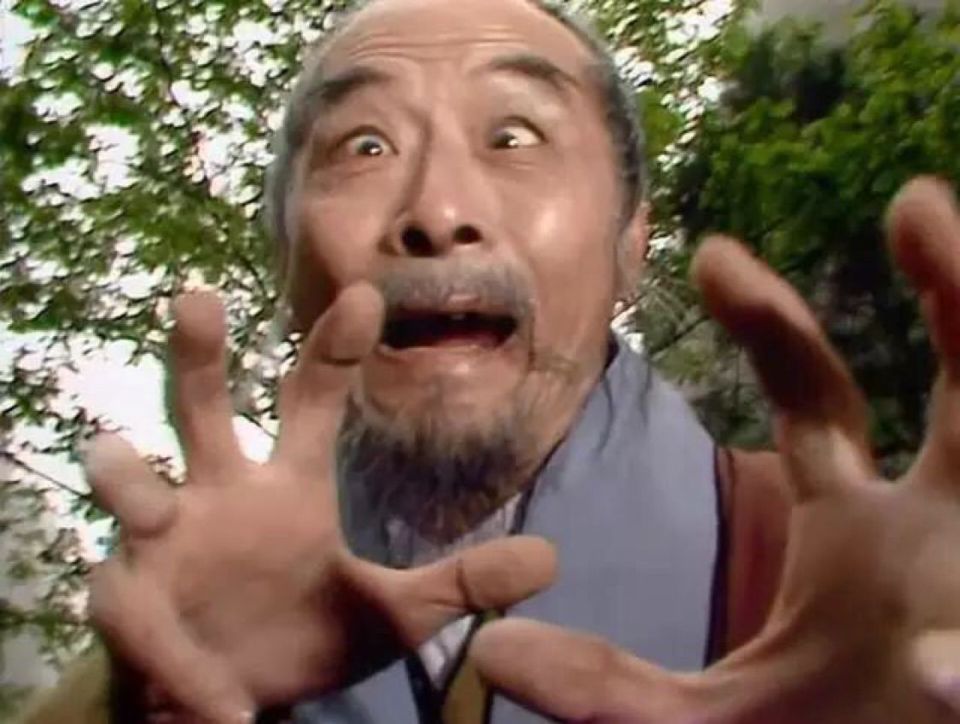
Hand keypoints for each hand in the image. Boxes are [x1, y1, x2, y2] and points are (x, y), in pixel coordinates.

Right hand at [86, 282, 555, 722]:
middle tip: (198, 297)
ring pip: (131, 483)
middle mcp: (219, 493)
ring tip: (119, 460)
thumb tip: (552, 557)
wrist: (234, 703)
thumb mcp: (395, 613)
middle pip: (200, 407)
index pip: (311, 398)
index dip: (335, 349)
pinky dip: (181, 660)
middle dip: (197, 355)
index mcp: (287, 483)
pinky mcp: (128, 601)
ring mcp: (165, 541)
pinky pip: (136, 615)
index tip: (368, 298)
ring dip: (124, 471)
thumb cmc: (308, 635)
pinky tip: (226, 707)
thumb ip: (463, 581)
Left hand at [469, 177, 959, 722]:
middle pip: (956, 385)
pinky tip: (942, 658)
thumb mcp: (709, 723)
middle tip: (917, 197)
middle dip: (951, 289)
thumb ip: (605, 690)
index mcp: (856, 531)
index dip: (771, 324)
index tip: (711, 252)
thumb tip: (492, 649)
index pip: (817, 401)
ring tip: (948, 227)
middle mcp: (934, 528)